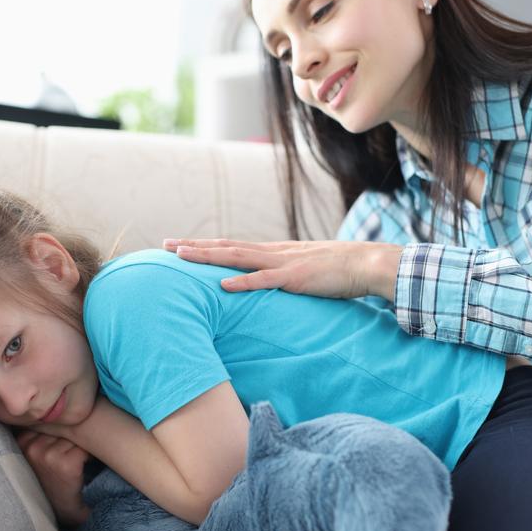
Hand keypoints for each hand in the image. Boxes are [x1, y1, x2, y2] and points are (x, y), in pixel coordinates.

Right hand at [16, 430, 91, 526]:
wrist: (62, 513)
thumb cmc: (49, 481)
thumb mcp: (35, 455)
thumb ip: (38, 434)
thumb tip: (52, 407)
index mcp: (20, 442)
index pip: (48, 421)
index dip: (57, 431)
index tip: (59, 443)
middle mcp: (31, 448)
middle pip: (62, 427)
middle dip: (69, 438)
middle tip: (68, 456)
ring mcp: (47, 455)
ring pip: (74, 436)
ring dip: (78, 447)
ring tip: (72, 464)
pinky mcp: (65, 464)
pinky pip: (84, 448)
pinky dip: (87, 457)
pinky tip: (80, 470)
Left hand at [163, 238, 401, 301]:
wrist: (366, 264)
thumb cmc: (339, 271)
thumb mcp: (305, 271)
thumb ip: (284, 276)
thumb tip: (267, 285)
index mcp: (274, 252)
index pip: (231, 246)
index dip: (204, 245)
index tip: (179, 245)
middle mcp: (273, 252)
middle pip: (226, 247)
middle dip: (194, 246)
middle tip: (165, 245)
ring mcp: (283, 263)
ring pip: (237, 258)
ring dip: (207, 257)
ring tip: (181, 256)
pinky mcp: (295, 279)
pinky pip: (264, 281)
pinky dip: (243, 282)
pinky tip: (222, 284)